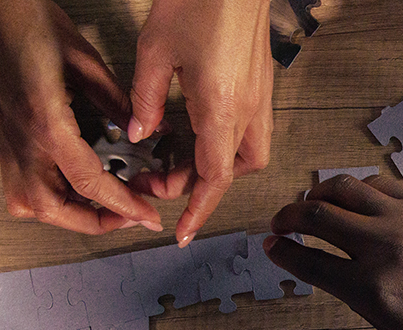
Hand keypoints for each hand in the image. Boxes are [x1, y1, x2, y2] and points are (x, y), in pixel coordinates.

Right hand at [0, 0, 162, 233]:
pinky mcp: (4, 138)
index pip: (89, 182)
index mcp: (44, 123)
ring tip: (105, 207)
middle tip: (129, 216)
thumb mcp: (84, 60)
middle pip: (54, 208)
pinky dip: (48, 199)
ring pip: (31, 204)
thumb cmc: (25, 20)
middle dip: (95, 222)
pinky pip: (20, 187)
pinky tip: (73, 191)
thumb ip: (116, 101)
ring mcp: (7, 141)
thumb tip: (143, 130)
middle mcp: (20, 140)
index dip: (124, 206)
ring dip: (70, 215)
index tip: (147, 217)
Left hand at [128, 0, 273, 245]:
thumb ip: (145, 98)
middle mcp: (250, 110)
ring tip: (180, 158)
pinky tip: (198, 127)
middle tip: (159, 179)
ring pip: (247, 154)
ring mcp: (261, 98)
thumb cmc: (201, 1)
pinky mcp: (262, 84)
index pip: (214, 178)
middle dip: (199, 186)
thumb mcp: (155, 49)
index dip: (197, 210)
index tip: (181, 233)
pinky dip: (226, 142)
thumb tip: (141, 134)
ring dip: (217, 166)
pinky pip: (250, 130)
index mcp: (223, 109)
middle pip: (233, 171)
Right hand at [265, 175, 402, 329]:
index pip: (309, 262)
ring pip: (345, 189)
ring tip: (311, 204)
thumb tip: (334, 271)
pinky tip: (353, 200)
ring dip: (318, 194)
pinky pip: (380, 186)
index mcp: (373, 291)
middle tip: (281, 222)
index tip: (270, 245)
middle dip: (289, 216)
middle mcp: (385, 249)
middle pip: (317, 216)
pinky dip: (357, 189)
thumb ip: (362, 298)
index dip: (282, 252)